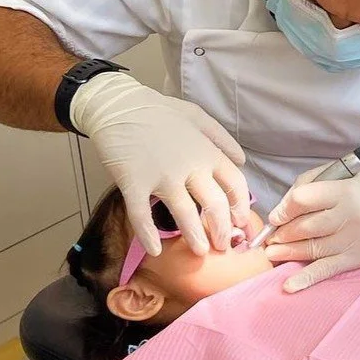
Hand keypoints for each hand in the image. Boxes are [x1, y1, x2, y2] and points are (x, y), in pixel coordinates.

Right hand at [71, 73, 251, 256]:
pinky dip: (148, 235)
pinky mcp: (134, 183)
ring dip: (195, 237)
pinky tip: (155, 250)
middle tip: (222, 246)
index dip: (240, 206)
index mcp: (207, 152)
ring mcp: (161, 177)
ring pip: (185, 215)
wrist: (117, 106)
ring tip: (200, 252)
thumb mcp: (197, 117)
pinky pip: (142, 215)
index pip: (235, 184)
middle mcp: (189, 167)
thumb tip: (241, 161)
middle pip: (215, 206)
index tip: (240, 222)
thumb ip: (221, 138)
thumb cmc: (158, 111)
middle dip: (222, 230)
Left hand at [266, 169, 359, 291]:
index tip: (275, 217)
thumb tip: (281, 210)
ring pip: (313, 249)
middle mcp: (352, 215)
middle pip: (306, 227)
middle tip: (271, 238)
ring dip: (287, 253)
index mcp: (346, 190)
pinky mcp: (359, 258)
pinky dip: (306, 278)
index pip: (304, 200)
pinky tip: (289, 285)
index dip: (284, 210)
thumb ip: (311, 185)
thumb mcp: (341, 177)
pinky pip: (327, 269)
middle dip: (283, 234)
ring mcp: (356, 239)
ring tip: (271, 253)